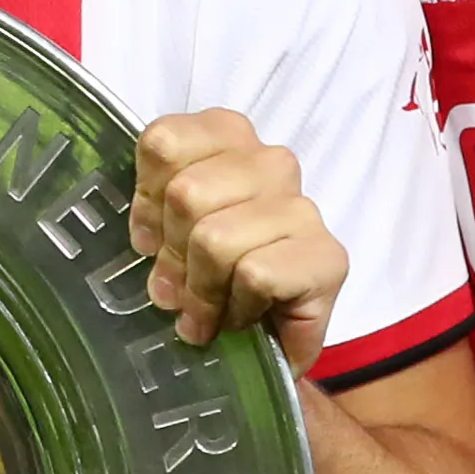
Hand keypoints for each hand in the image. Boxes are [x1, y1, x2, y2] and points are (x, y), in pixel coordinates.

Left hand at [130, 109, 347, 362]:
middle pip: (186, 194)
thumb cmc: (220, 273)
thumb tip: (148, 243)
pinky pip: (254, 275)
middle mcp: (270, 163)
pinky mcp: (326, 258)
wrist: (276, 335)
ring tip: (207, 311)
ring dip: (202, 291)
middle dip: (172, 256)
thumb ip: (156, 211)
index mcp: (228, 138)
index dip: (147, 200)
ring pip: (215, 239)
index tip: (149, 241)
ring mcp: (302, 209)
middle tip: (174, 292)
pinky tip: (243, 315)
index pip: (165, 143)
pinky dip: (238, 306)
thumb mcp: (175, 228)